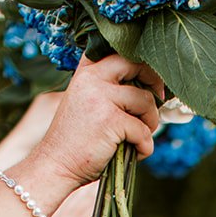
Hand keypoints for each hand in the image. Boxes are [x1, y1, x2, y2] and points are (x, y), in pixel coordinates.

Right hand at [16, 55, 163, 204]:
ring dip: (151, 123)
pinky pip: (143, 131)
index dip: (141, 65)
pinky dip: (145, 147)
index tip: (150, 83)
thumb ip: (108, 90)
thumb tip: (148, 88)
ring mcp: (101, 97)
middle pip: (136, 65)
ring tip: (139, 137)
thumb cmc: (77, 139)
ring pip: (146, 101)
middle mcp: (93, 78)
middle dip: (154, 82)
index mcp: (87, 71)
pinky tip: (134, 154)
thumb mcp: (88, 102)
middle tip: (158, 101)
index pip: (120, 52)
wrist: (57, 163)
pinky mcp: (110, 120)